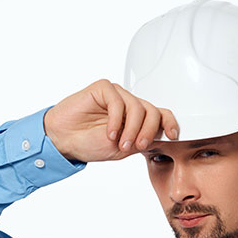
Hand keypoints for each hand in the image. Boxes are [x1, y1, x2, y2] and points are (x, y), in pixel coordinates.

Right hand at [43, 79, 179, 162]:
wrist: (64, 140)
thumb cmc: (90, 143)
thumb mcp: (123, 149)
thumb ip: (142, 141)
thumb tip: (164, 138)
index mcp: (137, 118)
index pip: (161, 115)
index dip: (170, 123)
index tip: (173, 135)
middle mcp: (129, 105)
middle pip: (152, 112)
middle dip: (148, 131)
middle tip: (136, 146)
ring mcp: (117, 95)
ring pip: (137, 107)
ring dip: (131, 129)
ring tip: (119, 143)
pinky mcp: (103, 89)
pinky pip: (118, 102)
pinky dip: (116, 120)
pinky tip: (109, 132)